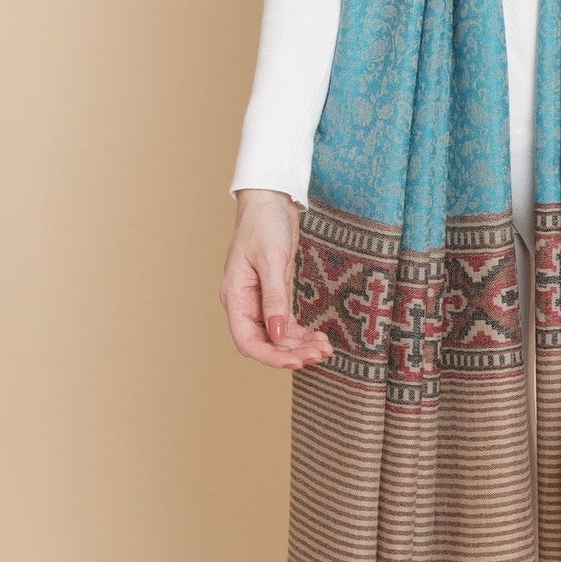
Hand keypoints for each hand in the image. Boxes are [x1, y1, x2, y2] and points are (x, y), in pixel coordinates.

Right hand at [220, 189, 333, 369]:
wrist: (270, 199)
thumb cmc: (264, 224)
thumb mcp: (271, 259)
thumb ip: (274, 297)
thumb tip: (275, 333)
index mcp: (235, 297)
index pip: (247, 340)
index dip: (270, 356)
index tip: (297, 362)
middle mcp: (246, 303)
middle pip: (265, 342)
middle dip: (291, 352)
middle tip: (320, 355)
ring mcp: (260, 299)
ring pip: (278, 335)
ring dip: (300, 345)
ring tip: (325, 349)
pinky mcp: (275, 293)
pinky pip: (285, 322)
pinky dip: (301, 333)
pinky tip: (318, 338)